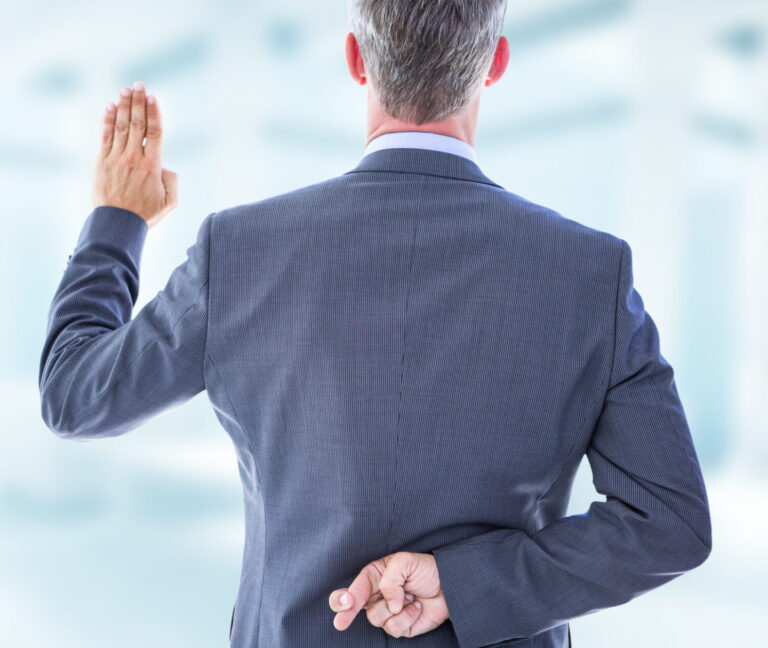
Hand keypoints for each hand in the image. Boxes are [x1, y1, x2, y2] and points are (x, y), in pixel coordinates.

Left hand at [92, 81, 177, 228]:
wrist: (117, 224)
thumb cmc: (146, 215)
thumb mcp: (170, 203)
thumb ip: (173, 182)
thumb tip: (166, 167)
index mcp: (152, 166)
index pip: (155, 132)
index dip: (154, 112)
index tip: (153, 97)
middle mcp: (134, 158)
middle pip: (137, 123)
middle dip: (138, 102)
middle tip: (139, 85)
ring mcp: (116, 158)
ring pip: (120, 126)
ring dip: (123, 105)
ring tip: (125, 89)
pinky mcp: (102, 162)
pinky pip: (106, 136)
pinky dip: (107, 120)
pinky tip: (110, 106)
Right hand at [328, 551, 449, 638]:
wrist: (449, 586)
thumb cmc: (426, 569)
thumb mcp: (405, 562)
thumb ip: (390, 580)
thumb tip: (389, 604)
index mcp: (374, 576)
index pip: (353, 587)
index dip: (344, 596)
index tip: (345, 602)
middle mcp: (376, 595)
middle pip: (352, 607)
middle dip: (345, 613)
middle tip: (340, 622)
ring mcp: (387, 612)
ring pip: (376, 618)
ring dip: (395, 608)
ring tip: (409, 596)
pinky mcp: (399, 627)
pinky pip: (394, 628)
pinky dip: (408, 617)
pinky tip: (416, 606)